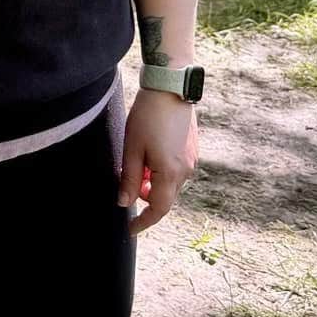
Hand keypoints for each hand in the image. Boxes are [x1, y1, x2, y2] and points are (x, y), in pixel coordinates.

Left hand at [116, 88, 197, 235]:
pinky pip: (176, 171)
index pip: (158, 209)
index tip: (131, 229)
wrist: (170, 87)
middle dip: (147, 200)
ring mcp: (191, 159)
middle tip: (129, 188)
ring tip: (137, 166)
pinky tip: (149, 156)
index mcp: (171, 173)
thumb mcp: (132, 149)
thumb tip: (125, 203)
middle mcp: (186, 170)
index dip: (144, 221)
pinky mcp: (191, 148)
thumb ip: (130, 180)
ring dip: (154, 184)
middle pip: (166, 198)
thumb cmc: (148, 117)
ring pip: (171, 184)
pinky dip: (162, 173)